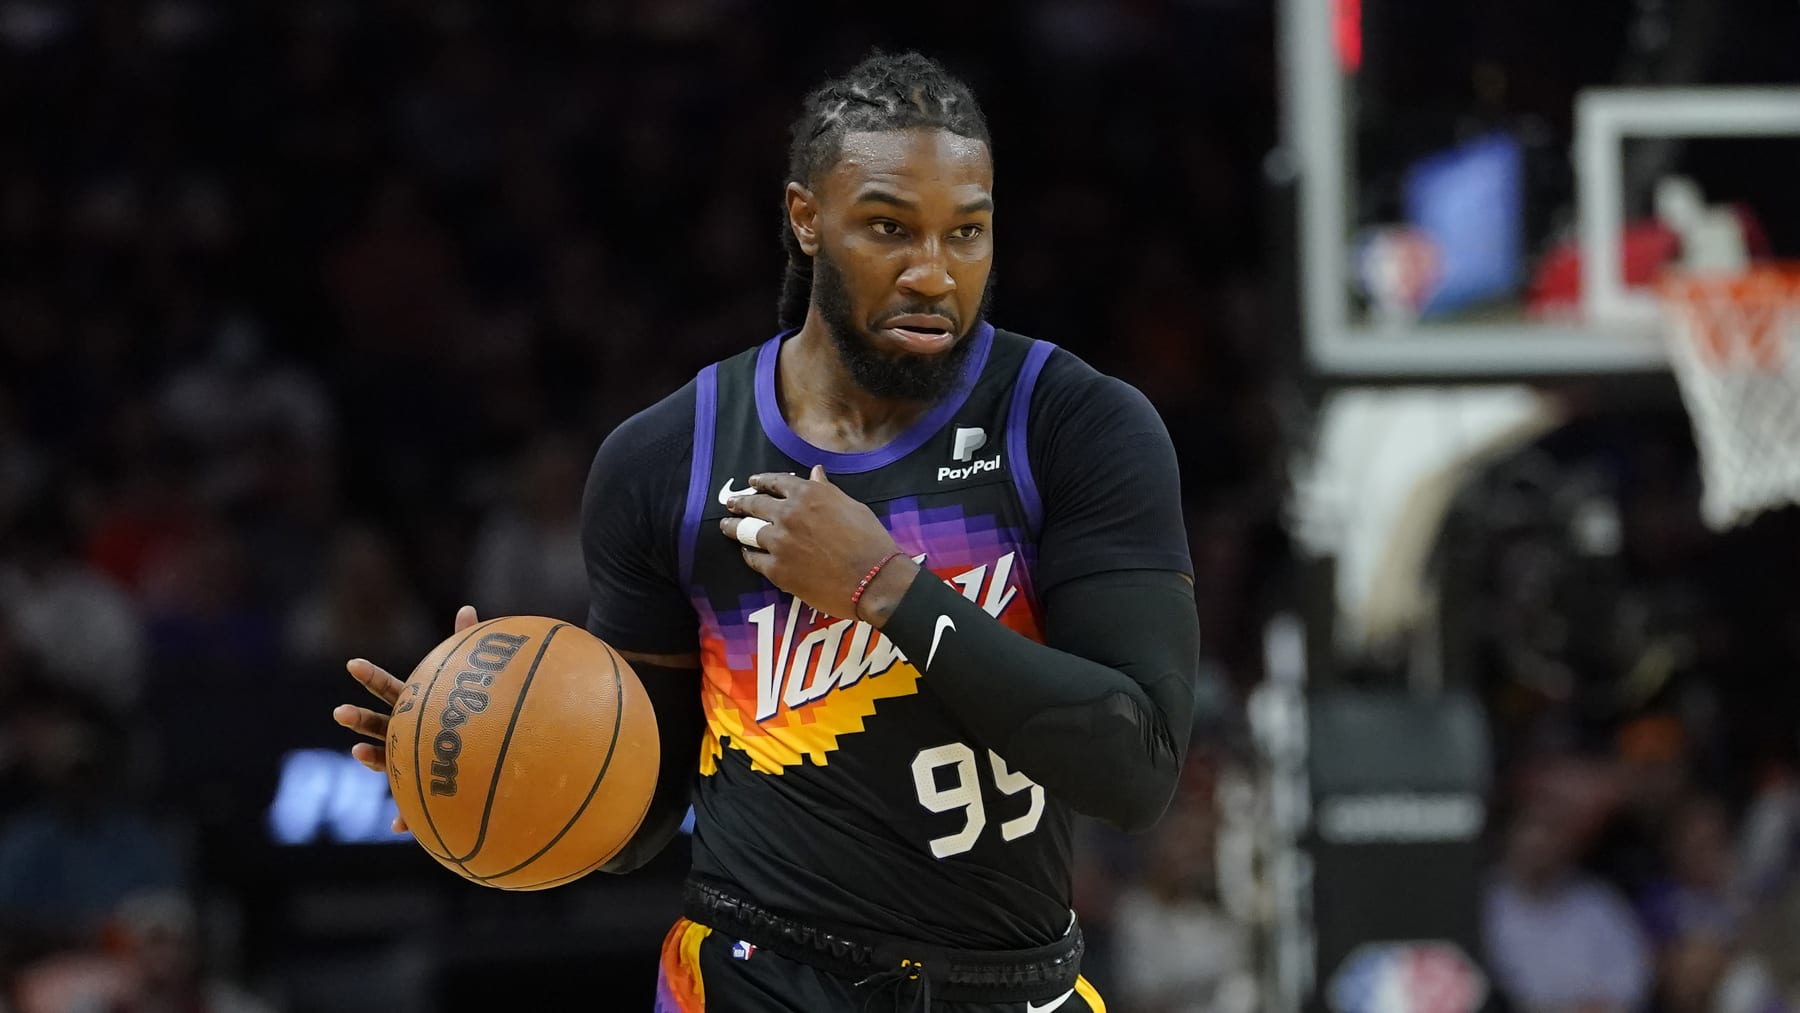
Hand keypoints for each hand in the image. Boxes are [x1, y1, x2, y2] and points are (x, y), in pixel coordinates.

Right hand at [334, 604, 479, 832]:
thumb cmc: (472, 712)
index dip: (370, 676)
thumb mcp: (469, 679)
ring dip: (370, 758)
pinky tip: (398, 826)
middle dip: (357, 718)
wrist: (482, 758)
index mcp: (414, 708)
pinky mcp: (421, 792)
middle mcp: (404, 735)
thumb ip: (466, 645)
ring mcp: (408, 763)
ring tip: (359, 753)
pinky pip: (411, 806)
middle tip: (339, 711)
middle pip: (376, 725)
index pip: (388, 689)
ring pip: (384, 762)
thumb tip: (467, 608)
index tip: (352, 663)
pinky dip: (404, 816)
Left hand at [720, 465, 919, 623]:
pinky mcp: (776, 570)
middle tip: (730, 503)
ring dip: (734, 527)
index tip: (752, 481)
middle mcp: (787, 514)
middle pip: (754, 504)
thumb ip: (826, 490)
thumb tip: (815, 472)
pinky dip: (749, 554)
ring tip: (726, 526)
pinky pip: (753, 559)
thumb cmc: (870, 540)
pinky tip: (746, 552)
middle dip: (739, 502)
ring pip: (746, 531)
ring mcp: (778, 543)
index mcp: (808, 494)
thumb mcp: (851, 506)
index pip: (776, 482)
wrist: (872, 580)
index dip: (761, 481)